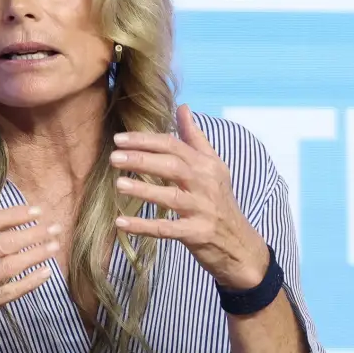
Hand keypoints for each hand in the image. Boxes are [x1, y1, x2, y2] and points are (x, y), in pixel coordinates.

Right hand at [0, 173, 58, 352]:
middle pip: (3, 244)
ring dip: (35, 255)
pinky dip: (29, 283)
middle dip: (33, 233)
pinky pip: (8, 293)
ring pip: (10, 267)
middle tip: (54, 226)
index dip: (13, 215)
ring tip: (54, 245)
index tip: (34, 211)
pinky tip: (44, 273)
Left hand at [109, 104, 270, 290]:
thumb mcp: (214, 167)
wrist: (240, 245)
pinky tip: (121, 222)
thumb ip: (195, 137)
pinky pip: (166, 229)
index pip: (173, 145)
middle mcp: (205, 184)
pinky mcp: (197, 234)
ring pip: (170, 197)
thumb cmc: (220, 201)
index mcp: (206, 165)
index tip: (119, 138)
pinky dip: (143, 226)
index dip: (145, 140)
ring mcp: (202, 210)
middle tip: (113, 157)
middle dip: (141, 160)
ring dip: (143, 191)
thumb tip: (183, 107)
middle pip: (171, 166)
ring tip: (118, 184)